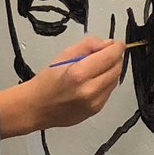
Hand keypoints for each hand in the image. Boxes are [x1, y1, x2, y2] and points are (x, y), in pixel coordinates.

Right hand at [0, 36, 123, 135]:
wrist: (36, 108)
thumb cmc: (46, 82)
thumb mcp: (62, 56)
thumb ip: (87, 46)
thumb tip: (106, 43)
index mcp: (79, 74)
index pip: (109, 57)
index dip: (117, 47)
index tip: (117, 43)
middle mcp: (89, 90)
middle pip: (116, 69)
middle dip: (115, 58)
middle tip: (108, 52)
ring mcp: (94, 103)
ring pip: (115, 81)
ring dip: (112, 71)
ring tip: (98, 66)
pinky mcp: (96, 110)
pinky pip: (109, 92)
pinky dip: (106, 83)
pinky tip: (94, 80)